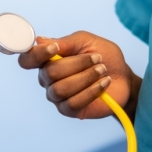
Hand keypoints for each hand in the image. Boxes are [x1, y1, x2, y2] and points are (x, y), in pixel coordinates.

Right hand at [17, 31, 136, 119]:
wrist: (123, 78)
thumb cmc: (104, 57)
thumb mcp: (87, 42)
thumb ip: (65, 42)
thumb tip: (40, 41)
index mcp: (48, 59)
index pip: (28, 59)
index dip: (37, 54)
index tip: (55, 48)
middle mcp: (48, 79)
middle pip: (49, 73)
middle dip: (77, 64)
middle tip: (97, 59)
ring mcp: (57, 96)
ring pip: (61, 89)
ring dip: (85, 77)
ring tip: (103, 70)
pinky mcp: (69, 110)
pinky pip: (73, 103)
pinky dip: (91, 91)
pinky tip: (104, 83)